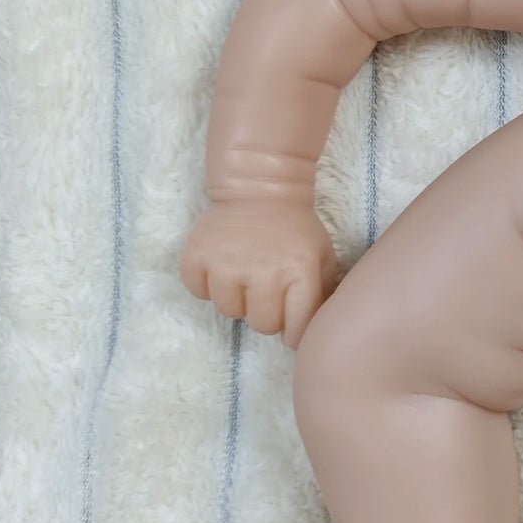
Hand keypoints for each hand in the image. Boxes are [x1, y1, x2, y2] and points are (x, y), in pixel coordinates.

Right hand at [180, 199, 340, 347]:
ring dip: (238, 301)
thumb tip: (320, 328)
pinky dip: (208, 286)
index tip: (292, 331)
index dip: (296, 334)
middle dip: (267, 316)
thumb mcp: (323, 255)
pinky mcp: (197, 257)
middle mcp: (263, 272)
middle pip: (262, 325)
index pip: (297, 327)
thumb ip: (325, 291)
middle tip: (268, 297)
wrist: (259, 187)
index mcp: (299, 272)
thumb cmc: (295, 226)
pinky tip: (221, 269)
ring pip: (230, 312)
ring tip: (244, 279)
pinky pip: (199, 292)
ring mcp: (226, 265)